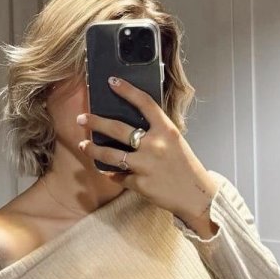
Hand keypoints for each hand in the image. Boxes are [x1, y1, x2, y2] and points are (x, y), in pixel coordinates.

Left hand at [76, 77, 220, 233]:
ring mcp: (146, 166)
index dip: (127, 90)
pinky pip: (120, 177)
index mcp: (166, 131)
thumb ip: (156, 133)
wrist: (197, 197)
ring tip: (83, 145)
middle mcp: (155, 145)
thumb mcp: (175, 143)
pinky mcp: (141, 184)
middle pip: (118, 129)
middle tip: (82, 118)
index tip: (111, 81)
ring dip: (93, 150)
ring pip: (111, 156)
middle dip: (96, 122)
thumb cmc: (186, 168)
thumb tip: (130, 128)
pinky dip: (114, 175)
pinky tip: (109, 172)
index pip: (144, 104)